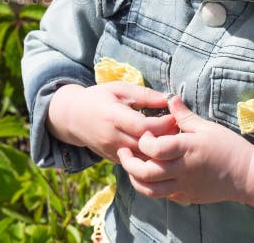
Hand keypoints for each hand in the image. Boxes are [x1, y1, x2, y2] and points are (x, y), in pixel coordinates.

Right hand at [46, 83, 176, 162]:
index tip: (175, 117)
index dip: (163, 124)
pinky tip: (160, 148)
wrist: (73, 118)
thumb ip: (144, 94)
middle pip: (146, 145)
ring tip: (172, 140)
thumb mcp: (118, 89)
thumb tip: (168, 99)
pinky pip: (136, 163)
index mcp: (113, 116)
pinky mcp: (114, 160)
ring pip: (143, 159)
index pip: (143, 127)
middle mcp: (112, 137)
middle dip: (166, 139)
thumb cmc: (98, 98)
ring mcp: (112, 151)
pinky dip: (150, 158)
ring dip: (160, 152)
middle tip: (180, 130)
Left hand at [117, 97, 253, 211]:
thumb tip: (170, 99)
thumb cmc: (228, 147)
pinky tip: (149, 175)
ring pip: (150, 190)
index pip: (154, 149)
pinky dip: (150, 187)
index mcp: (187, 149)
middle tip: (124, 151)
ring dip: (135, 179)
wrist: (247, 175)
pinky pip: (162, 195)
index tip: (144, 134)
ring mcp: (184, 186)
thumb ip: (184, 115)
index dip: (143, 141)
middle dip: (129, 162)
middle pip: (146, 172)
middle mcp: (182, 170)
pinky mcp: (186, 196)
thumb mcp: (207, 127)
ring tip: (131, 166)